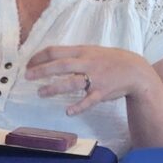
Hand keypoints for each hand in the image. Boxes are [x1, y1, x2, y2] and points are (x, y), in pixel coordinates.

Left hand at [24, 45, 159, 115]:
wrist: (134, 70)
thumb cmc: (108, 60)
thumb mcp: (90, 51)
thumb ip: (72, 54)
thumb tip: (49, 57)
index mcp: (82, 51)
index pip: (56, 51)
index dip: (40, 57)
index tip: (28, 63)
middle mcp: (87, 63)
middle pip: (61, 65)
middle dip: (42, 70)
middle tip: (27, 76)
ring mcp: (95, 78)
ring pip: (72, 83)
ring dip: (55, 88)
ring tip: (40, 93)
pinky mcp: (102, 92)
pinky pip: (89, 100)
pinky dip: (79, 106)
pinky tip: (68, 111)